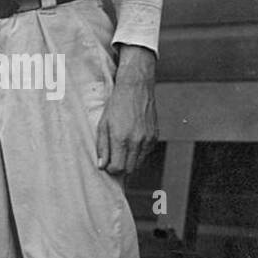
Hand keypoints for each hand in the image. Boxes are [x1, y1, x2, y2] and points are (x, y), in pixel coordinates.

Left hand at [96, 46, 157, 175]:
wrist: (135, 88)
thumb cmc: (117, 104)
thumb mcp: (103, 124)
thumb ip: (102, 147)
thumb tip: (102, 165)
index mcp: (121, 138)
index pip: (117, 168)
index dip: (111, 169)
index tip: (107, 163)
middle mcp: (137, 141)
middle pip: (129, 169)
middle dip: (120, 167)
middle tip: (114, 157)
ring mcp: (148, 139)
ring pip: (139, 164)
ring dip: (130, 161)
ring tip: (123, 148)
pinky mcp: (155, 136)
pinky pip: (146, 154)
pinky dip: (139, 153)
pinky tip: (132, 141)